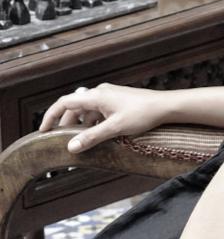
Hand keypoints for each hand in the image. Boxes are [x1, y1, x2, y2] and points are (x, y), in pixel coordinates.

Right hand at [39, 83, 168, 152]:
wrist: (165, 106)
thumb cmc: (142, 114)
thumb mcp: (115, 128)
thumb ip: (92, 137)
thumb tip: (71, 147)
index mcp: (96, 96)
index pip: (64, 102)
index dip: (51, 115)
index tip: (43, 130)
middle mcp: (101, 92)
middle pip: (75, 107)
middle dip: (67, 124)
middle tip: (63, 141)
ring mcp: (110, 95)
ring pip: (88, 110)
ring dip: (82, 124)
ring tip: (81, 141)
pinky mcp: (118, 100)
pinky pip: (99, 111)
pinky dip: (94, 122)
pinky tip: (98, 134)